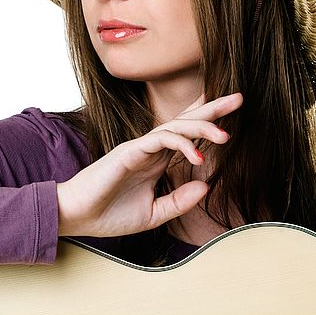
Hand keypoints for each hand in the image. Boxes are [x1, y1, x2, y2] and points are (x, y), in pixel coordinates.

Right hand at [56, 92, 242, 236]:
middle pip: (186, 120)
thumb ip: (179, 201)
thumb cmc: (109, 214)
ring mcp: (140, 147)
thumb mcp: (153, 214)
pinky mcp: (128, 152)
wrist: (75, 217)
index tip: (232, 110)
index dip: (208, 119)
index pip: (186, 132)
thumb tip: (206, 187)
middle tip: (240, 97)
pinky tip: (196, 155)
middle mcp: (151, 148)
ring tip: (225, 135)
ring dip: (202, 128)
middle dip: (214, 108)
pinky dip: (180, 144)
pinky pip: (159, 140)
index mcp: (157, 159)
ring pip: (176, 126)